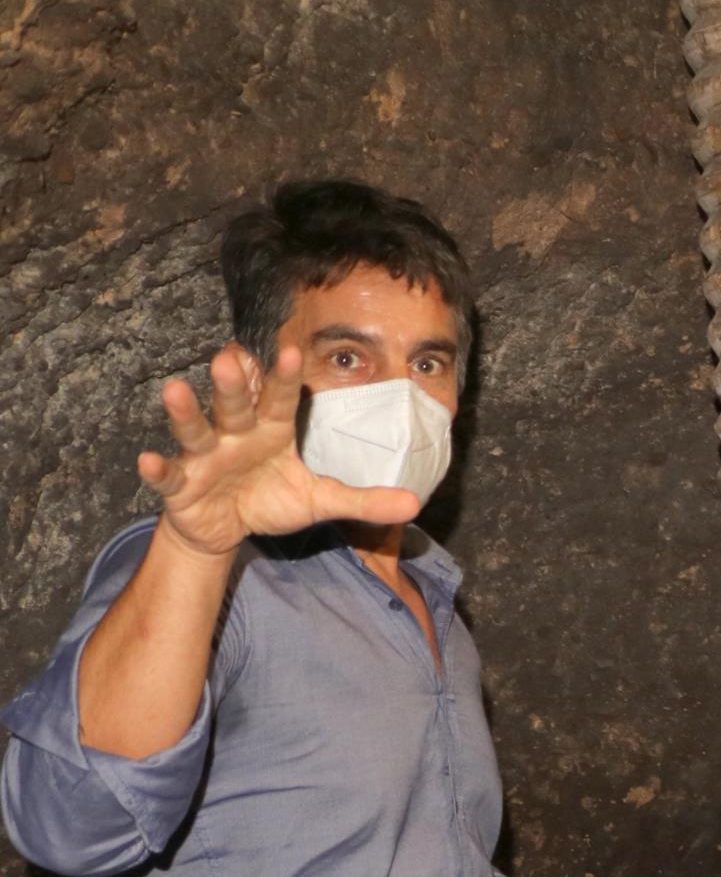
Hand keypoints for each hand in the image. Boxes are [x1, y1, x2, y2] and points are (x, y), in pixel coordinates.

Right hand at [140, 344, 421, 560]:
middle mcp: (235, 435)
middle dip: (232, 383)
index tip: (294, 349)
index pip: (280, 399)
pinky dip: (158, 468)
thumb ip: (364, 500)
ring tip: (175, 390)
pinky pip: (167, 474)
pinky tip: (149, 459)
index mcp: (271, 431)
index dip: (284, 376)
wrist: (224, 527)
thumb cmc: (271, 500)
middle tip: (231, 355)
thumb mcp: (321, 501)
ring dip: (185, 412)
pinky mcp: (180, 483)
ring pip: (194, 429)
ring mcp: (204, 457)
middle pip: (234, 404)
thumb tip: (415, 503)